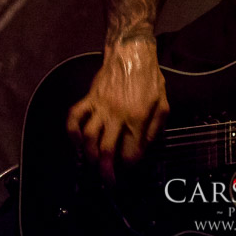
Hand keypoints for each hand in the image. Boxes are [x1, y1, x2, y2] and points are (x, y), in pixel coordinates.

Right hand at [66, 38, 169, 184]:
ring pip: (88, 137)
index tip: (129, 170)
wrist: (132, 53)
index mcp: (137, 117)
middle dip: (105, 172)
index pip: (131, 152)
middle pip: (106, 150)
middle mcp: (117, 114)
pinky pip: (74, 117)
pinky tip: (76, 143)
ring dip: (88, 156)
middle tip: (107, 182)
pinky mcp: (89, 98)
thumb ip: (155, 128)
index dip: (130, 166)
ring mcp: (100, 106)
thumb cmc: (150, 78)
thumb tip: (144, 148)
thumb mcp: (163, 103)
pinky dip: (71, 132)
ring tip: (93, 165)